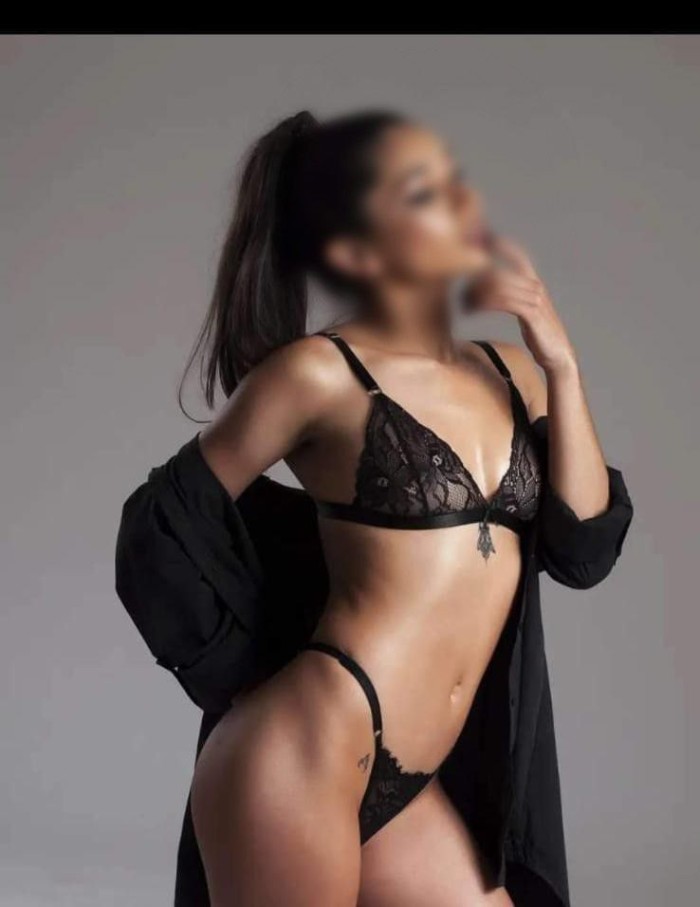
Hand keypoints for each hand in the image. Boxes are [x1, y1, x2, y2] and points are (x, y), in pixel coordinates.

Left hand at [464, 235, 577, 374]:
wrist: (558, 356)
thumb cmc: (539, 335)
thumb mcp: (525, 312)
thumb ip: (512, 298)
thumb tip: (487, 293)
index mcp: (534, 282)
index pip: (517, 254)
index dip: (498, 244)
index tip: (476, 239)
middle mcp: (535, 286)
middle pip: (498, 272)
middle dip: (475, 281)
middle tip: (461, 295)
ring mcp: (535, 298)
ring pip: (497, 285)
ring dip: (475, 295)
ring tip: (464, 306)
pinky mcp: (532, 313)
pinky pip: (503, 300)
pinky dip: (484, 303)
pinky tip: (472, 310)